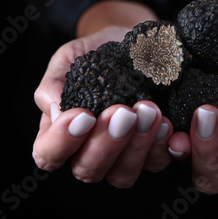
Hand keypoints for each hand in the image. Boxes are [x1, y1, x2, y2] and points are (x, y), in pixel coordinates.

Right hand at [32, 26, 173, 187]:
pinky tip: (168, 124)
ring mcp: (123, 157)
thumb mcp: (69, 58)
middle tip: (124, 112)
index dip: (62, 142)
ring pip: (124, 174)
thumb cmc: (100, 53)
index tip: (84, 115)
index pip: (49, 154)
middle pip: (89, 170)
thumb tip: (57, 114)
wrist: (139, 44)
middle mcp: (90, 152)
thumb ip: (54, 84)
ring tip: (149, 111)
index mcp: (62, 133)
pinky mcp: (154, 152)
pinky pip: (158, 163)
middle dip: (107, 143)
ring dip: (138, 146)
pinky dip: (164, 146)